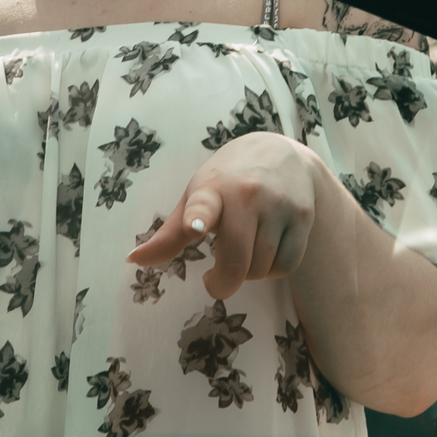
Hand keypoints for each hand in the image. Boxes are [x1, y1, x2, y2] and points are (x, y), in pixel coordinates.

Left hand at [127, 131, 321, 300]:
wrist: (281, 153)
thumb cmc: (227, 181)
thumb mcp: (195, 197)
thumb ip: (168, 234)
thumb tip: (133, 261)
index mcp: (212, 188)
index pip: (204, 203)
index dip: (198, 217)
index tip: (194, 226)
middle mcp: (247, 194)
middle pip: (237, 260)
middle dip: (221, 283)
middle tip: (212, 281)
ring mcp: (279, 205)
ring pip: (261, 268)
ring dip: (248, 274)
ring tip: (242, 255)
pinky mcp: (303, 217)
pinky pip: (285, 266)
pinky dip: (272, 272)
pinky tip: (264, 255)